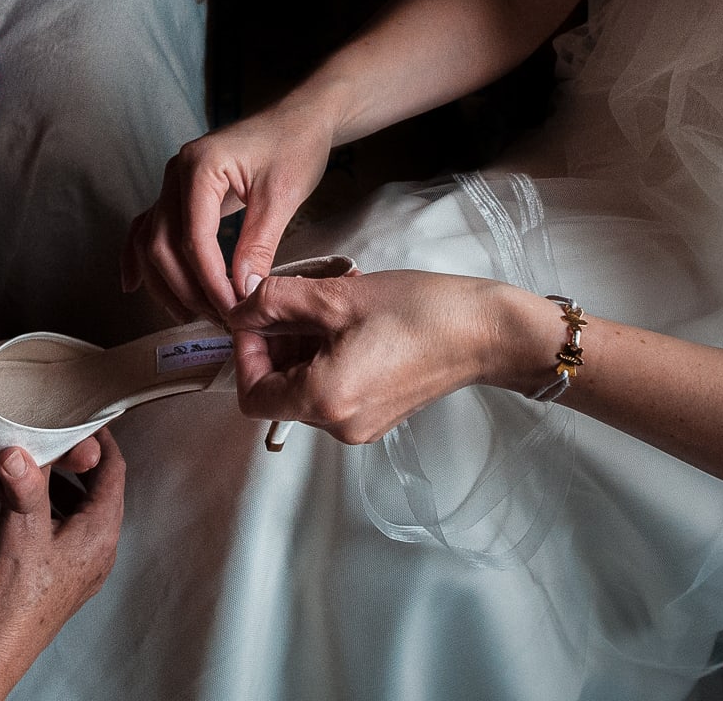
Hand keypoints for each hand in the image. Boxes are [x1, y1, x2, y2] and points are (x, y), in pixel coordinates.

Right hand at [0, 431, 126, 697]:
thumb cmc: (12, 597)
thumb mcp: (20, 528)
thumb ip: (26, 483)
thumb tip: (21, 448)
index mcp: (100, 532)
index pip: (114, 469)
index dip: (101, 438)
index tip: (85, 415)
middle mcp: (99, 549)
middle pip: (99, 487)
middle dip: (78, 459)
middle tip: (57, 433)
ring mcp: (83, 565)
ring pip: (81, 508)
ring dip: (63, 483)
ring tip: (37, 461)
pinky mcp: (63, 575)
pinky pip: (66, 528)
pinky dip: (52, 507)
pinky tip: (24, 501)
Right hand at [122, 102, 335, 323]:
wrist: (299, 119)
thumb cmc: (294, 147)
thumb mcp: (281, 197)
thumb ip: (258, 244)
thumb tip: (242, 291)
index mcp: (200, 167)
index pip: (194, 238)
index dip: (210, 281)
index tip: (232, 310)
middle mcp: (176, 173)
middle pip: (162, 244)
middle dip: (187, 288)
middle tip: (219, 319)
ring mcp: (172, 183)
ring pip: (150, 242)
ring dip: (166, 283)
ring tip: (193, 315)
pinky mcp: (178, 193)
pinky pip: (146, 228)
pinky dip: (138, 258)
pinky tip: (134, 286)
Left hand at [229, 268, 525, 444]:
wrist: (483, 330)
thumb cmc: (417, 312)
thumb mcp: (333, 296)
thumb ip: (275, 302)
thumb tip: (239, 307)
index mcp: (323, 402)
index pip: (252, 395)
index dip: (245, 353)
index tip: (256, 316)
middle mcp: (339, 426)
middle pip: (278, 391)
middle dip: (276, 343)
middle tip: (294, 299)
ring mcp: (361, 425)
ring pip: (305, 387)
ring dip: (302, 346)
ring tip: (327, 303)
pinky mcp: (379, 414)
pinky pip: (333, 389)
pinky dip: (326, 356)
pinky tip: (348, 321)